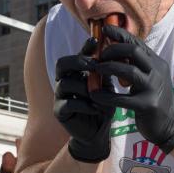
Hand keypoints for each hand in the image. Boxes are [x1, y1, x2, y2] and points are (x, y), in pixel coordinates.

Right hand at [54, 38, 113, 162]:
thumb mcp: (107, 87)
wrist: (98, 131)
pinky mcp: (59, 111)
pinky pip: (67, 103)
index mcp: (76, 73)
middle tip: (93, 65)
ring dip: (84, 88)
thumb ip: (106, 72)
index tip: (96, 41)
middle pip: (62, 64)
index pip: (76, 55)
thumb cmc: (102, 106)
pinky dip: (83, 105)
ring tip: (99, 96)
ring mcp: (60, 96)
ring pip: (65, 83)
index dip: (84, 47)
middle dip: (77, 61)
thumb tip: (113, 52)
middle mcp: (65, 81)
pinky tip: (95, 108)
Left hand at [91, 24, 173, 152]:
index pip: (137, 43)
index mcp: (156, 63)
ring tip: (96, 70)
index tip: (105, 29)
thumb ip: (136, 64)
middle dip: (113, 50)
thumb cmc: (153, 98)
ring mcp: (153, 88)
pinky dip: (107, 96)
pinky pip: (123, 99)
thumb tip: (115, 47)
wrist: (170, 124)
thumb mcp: (148, 77)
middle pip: (134, 52)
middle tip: (99, 56)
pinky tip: (95, 95)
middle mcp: (157, 72)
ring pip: (129, 72)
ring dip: (109, 68)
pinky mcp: (147, 106)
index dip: (120, 34)